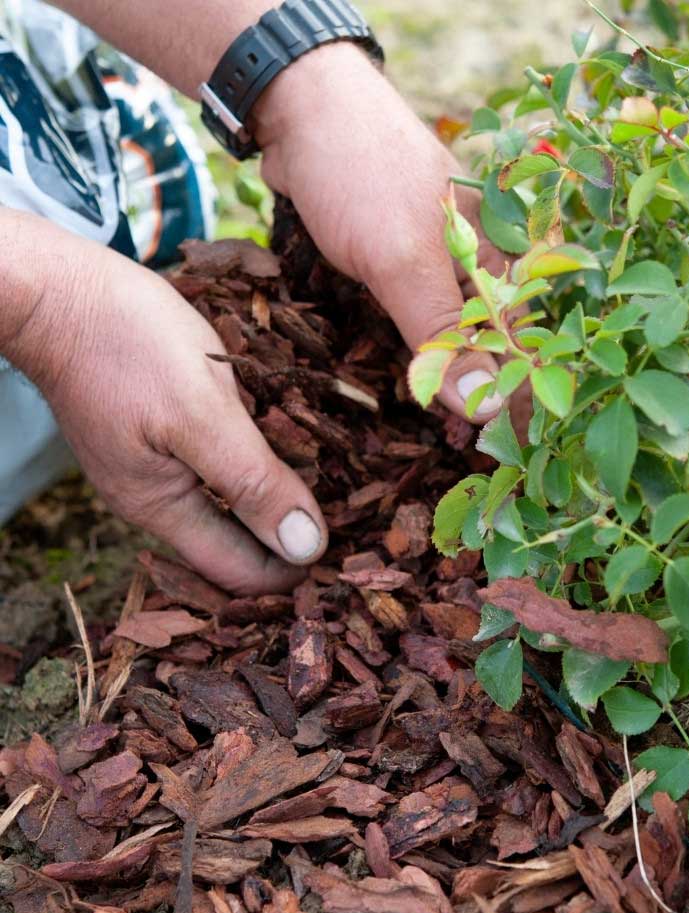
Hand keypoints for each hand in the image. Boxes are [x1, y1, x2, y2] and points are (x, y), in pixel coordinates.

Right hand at [2, 212, 326, 594]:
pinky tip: (286, 444)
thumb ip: (252, 483)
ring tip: (332, 481)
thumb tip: (306, 549)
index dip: (293, 570)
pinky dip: (252, 465)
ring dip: (273, 499)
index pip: (240, 571)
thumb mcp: (203, 414)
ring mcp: (153, 465)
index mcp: (164, 507)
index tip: (347, 551)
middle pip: (235, 543)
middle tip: (352, 516)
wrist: (60, 288)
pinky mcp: (157, 432)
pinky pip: (214, 466)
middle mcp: (157, 498)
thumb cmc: (129, 344)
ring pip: (227, 504)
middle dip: (289, 537)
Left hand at [254, 44, 506, 421]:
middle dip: (488, 401)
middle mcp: (479, 264)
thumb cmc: (362, 176)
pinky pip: (421, 322)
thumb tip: (487, 408)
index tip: (520, 455)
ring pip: (458, 338)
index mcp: (501, 259)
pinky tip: (417, 387)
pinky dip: (421, 357)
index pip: (527, 343)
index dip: (525, 399)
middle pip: (496, 346)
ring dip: (454, 384)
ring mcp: (440, 265)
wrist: (299, 112)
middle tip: (476, 457)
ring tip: (451, 437)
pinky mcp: (402, 268)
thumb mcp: (404, 261)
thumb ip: (445, 334)